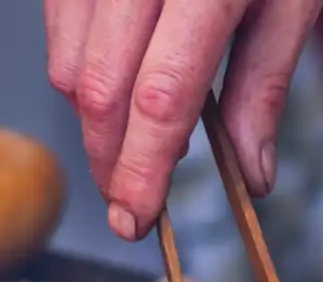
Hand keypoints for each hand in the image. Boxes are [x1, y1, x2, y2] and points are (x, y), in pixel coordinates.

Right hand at [46, 0, 322, 240]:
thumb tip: (251, 175)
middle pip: (99, 88)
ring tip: (137, 136)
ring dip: (93, 117)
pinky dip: (79, 66)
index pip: (162, 97)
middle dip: (110, 157)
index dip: (144, 169)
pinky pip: (57, 20)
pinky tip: (117, 78)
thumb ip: (264, 85)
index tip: (139, 219)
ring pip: (66, 60)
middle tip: (133, 199)